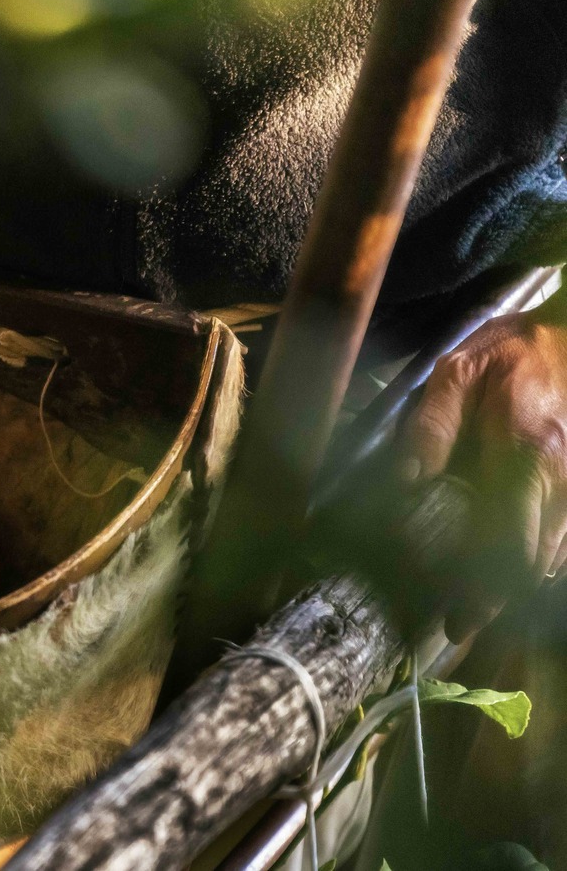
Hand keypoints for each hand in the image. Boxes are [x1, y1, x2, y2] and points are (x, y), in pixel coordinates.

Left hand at [402, 307, 566, 641]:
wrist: (562, 334)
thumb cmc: (506, 352)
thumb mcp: (455, 373)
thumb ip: (431, 426)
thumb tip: (408, 479)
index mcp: (529, 452)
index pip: (512, 537)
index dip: (488, 586)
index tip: (461, 617)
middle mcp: (562, 475)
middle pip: (538, 558)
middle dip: (502, 600)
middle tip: (461, 626)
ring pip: (557, 553)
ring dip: (521, 585)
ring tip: (481, 613)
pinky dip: (542, 560)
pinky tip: (514, 577)